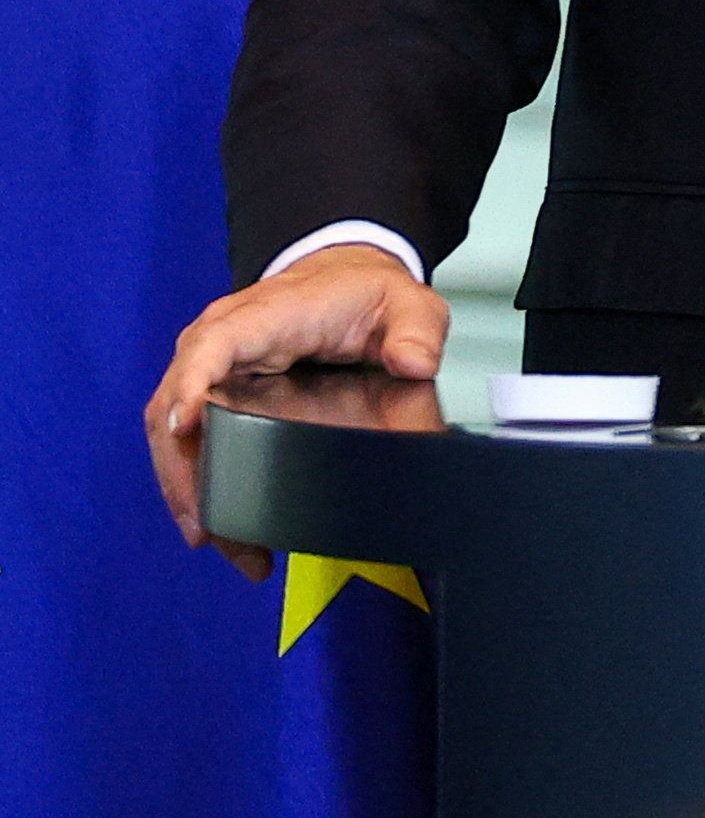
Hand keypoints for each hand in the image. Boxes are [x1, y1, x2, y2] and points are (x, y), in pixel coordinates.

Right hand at [148, 243, 448, 573]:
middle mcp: (217, 344)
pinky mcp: (215, 395)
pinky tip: (216, 524)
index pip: (210, 348)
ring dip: (186, 489)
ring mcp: (210, 371)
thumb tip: (413, 363)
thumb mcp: (406, 302)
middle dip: (183, 472)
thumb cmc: (364, 292)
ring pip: (173, 435)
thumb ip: (416, 330)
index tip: (187, 429)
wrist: (344, 279)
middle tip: (206, 529)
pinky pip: (187, 441)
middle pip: (175, 408)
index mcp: (258, 317)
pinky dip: (195, 482)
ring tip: (215, 541)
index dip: (192, 386)